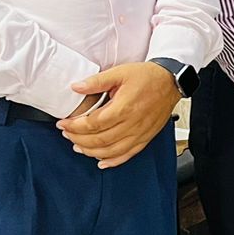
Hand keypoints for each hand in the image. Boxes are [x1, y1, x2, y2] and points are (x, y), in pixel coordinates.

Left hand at [58, 62, 180, 167]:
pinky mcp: (145, 138)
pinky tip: (102, 161)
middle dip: (78, 139)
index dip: (75, 126)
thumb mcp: (119, 72)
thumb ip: (96, 81)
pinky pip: (128, 155)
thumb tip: (76, 87)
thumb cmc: (147, 77)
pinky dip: (113, 161)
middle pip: (99, 140)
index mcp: (124, 107)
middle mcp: (132, 124)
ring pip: (111, 151)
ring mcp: (140, 133)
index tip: (63, 124)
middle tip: (67, 134)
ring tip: (79, 146)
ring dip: (91, 152)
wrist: (170, 82)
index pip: (93, 124)